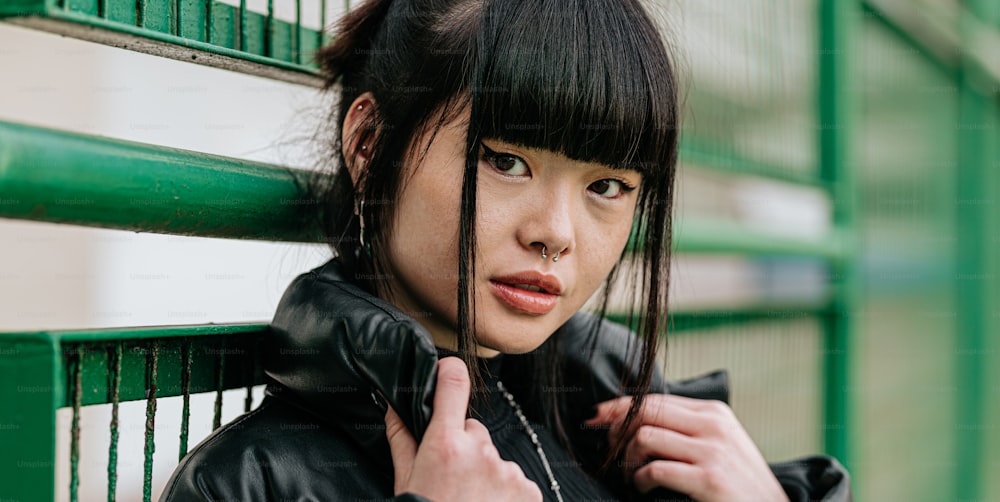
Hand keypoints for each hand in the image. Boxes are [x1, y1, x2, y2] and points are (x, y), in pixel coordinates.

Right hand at [384, 357, 541, 501]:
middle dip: (464, 447)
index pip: (453, 382)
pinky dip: (505, 492)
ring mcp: (507, 472)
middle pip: (473, 430)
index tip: (447, 372)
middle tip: (451, 479)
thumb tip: (393, 405)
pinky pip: (514, 480)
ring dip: (485, 472)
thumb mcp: (405, 480)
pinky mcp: (528, 491)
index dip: (450, 372)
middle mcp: (479, 452)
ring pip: (494, 458)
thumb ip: (402, 439)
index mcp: (444, 445)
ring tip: (470, 500)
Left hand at [585, 394, 787, 501]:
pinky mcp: (709, 479)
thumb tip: (637, 423)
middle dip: (616, 429)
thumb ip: (687, 430)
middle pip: (645, 412)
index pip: (654, 399)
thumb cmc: (740, 483)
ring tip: (629, 475)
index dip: (619, 407)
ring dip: (627, 459)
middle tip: (609, 450)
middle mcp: (713, 425)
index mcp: (713, 412)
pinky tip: (642, 488)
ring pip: (645, 437)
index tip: (594, 417)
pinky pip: (655, 469)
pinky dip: (639, 480)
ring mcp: (712, 451)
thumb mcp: (721, 445)